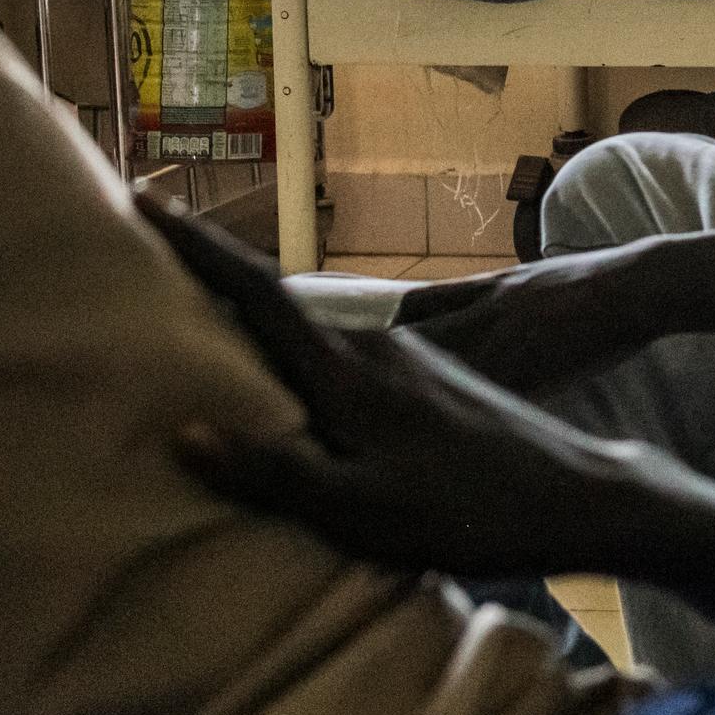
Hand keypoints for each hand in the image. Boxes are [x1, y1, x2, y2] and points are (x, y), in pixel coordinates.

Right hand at [140, 199, 665, 581]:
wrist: (579, 496)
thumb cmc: (470, 512)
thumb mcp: (362, 511)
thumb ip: (274, 473)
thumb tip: (184, 432)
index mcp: (348, 371)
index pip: (255, 292)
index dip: (194, 247)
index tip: (139, 201)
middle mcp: (375, 350)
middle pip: (273, 310)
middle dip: (207, 290)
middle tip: (135, 282)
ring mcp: (408, 362)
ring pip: (310, 341)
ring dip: (255, 334)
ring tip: (195, 341)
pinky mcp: (430, 382)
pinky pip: (343, 365)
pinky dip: (299, 365)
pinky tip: (291, 395)